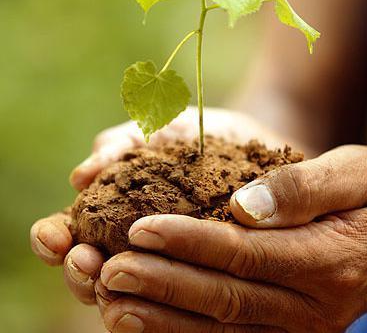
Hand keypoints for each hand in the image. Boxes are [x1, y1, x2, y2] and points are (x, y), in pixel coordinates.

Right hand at [30, 107, 283, 304]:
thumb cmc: (196, 134)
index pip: (70, 233)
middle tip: (85, 263)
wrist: (248, 141)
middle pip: (91, 271)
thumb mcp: (157, 129)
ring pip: (129, 291)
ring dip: (112, 292)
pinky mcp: (202, 271)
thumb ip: (119, 145)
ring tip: (112, 281)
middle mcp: (133, 241)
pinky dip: (164, 302)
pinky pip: (180, 295)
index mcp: (113, 211)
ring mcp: (166, 259)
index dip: (53, 239)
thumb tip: (79, 177)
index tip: (55, 238)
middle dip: (79, 272)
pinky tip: (162, 299)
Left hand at [100, 145, 366, 332]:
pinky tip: (147, 320)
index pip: (242, 251)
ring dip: (162, 316)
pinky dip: (185, 330)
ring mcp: (301, 324)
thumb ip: (302, 188)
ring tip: (111, 300)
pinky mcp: (291, 328)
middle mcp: (311, 304)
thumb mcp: (354, 172)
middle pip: (223, 296)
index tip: (139, 228)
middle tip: (107, 271)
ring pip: (221, 326)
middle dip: (161, 284)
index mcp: (326, 258)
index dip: (187, 241)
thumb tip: (244, 204)